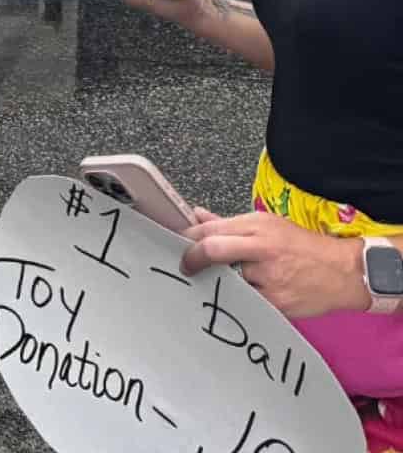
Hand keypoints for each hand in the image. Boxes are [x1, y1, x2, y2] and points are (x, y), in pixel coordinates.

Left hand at [181, 210, 367, 318]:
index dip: (188, 238)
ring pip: (229, 281)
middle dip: (192, 259)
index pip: (211, 230)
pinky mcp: (276, 304)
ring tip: (238, 281)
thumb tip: (197, 215)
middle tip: (185, 268)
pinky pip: (248, 302)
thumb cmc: (301, 245)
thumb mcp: (266, 224)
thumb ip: (228, 224)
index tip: (178, 246)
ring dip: (226, 282)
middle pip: (213, 251)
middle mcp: (260, 249)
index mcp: (256, 226)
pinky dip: (245, 299)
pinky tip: (255, 295)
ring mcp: (268, 278)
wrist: (341, 272)